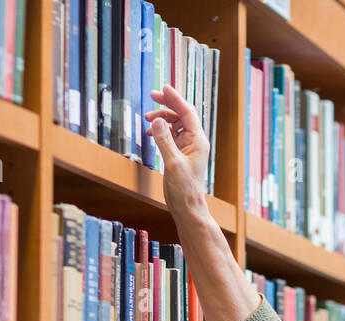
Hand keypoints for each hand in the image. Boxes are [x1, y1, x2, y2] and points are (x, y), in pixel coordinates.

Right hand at [145, 85, 210, 214]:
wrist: (187, 207)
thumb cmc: (184, 189)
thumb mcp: (172, 163)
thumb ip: (164, 140)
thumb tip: (156, 120)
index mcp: (197, 141)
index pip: (187, 112)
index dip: (175, 98)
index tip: (163, 88)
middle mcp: (194, 141)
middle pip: (181, 115)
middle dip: (167, 105)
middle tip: (152, 97)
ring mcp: (187, 147)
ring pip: (175, 124)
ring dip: (161, 119)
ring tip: (147, 119)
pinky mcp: (180, 154)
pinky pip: (170, 136)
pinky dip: (160, 131)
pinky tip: (151, 132)